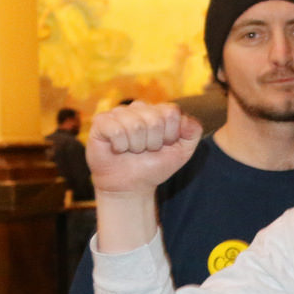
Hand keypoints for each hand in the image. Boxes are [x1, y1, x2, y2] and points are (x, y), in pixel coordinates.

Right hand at [87, 101, 201, 195]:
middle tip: (146, 150)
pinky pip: (115, 129)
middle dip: (153, 143)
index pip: (171, 112)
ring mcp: (118, 113)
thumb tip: (184, 118)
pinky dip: (120, 146)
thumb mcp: (183, 151)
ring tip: (132, 150)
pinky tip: (118, 149)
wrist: (130, 185)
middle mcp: (139, 107)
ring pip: (135, 125)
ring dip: (136, 146)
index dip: (170, 134)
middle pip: (154, 120)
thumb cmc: (156, 166)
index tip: (164, 145)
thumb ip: (192, 131)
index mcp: (159, 110)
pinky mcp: (101, 122)